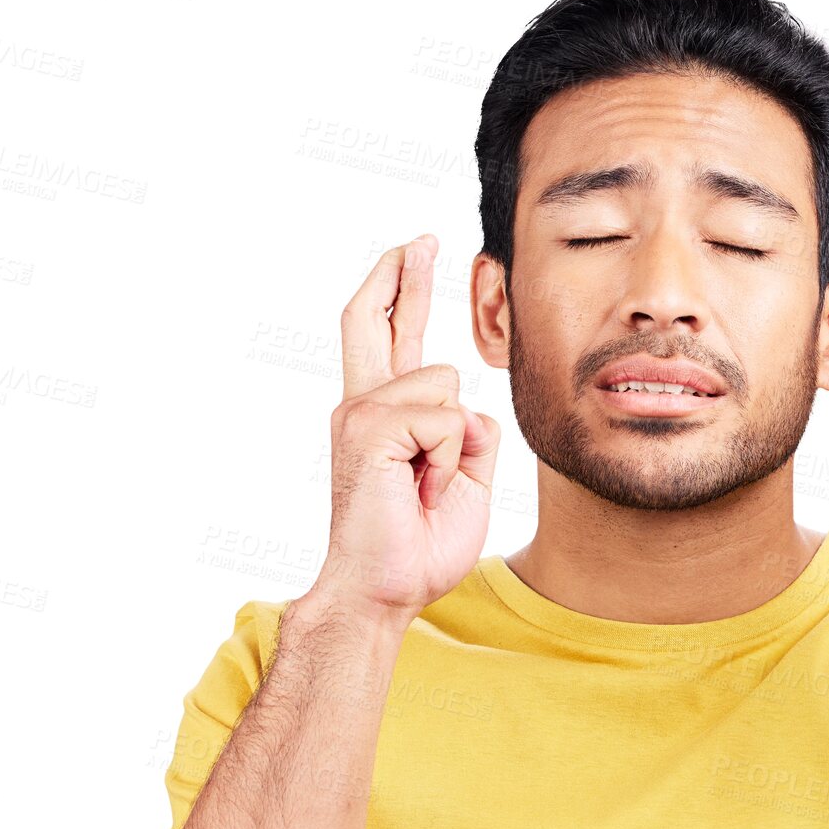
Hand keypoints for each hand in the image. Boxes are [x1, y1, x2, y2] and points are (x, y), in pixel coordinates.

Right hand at [312, 235, 501, 624]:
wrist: (385, 591)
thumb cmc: (420, 546)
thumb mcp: (466, 479)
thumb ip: (469, 433)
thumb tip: (468, 405)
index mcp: (383, 417)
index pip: (389, 339)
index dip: (402, 293)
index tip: (415, 255)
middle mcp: (362, 406)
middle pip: (374, 319)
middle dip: (404, 274)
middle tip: (424, 238)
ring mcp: (359, 414)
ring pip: (444, 383)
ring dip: (456, 445)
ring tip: (428, 489)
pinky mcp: (367, 430)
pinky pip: (443, 417)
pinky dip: (449, 459)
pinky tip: (423, 489)